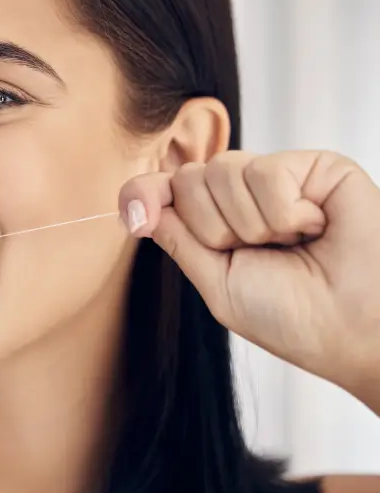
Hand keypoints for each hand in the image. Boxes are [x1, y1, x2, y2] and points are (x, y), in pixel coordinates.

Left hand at [119, 151, 379, 393]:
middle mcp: (243, 196)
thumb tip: (137, 206)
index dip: (143, 195)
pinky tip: (316, 227)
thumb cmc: (294, 317)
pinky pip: (264, 171)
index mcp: (216, 224)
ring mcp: (278, 177)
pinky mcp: (314, 165)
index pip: (164, 191)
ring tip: (293, 244)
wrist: (355, 327)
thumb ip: (179, 239)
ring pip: (219, 171)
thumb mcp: (216, 283)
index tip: (136, 218)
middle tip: (259, 254)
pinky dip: (286, 212)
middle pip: (187, 180)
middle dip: (212, 228)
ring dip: (251, 225)